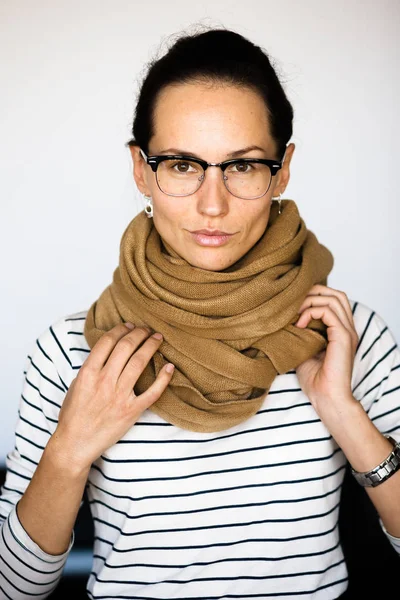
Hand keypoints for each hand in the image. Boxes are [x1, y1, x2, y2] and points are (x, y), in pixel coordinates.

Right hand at [51, 323, 173, 469]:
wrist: (76, 444)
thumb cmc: (74, 415)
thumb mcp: (75, 386)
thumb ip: (90, 368)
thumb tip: (107, 352)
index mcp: (88, 373)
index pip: (107, 342)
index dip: (120, 329)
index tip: (129, 325)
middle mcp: (104, 382)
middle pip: (126, 347)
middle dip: (139, 333)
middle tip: (147, 329)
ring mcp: (119, 396)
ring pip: (139, 363)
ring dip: (151, 347)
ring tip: (157, 339)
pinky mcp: (131, 411)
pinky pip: (152, 392)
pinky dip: (163, 378)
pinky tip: (169, 367)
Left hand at [295, 284, 358, 420]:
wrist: (326, 398)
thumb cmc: (315, 380)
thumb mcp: (303, 349)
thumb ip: (300, 332)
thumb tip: (284, 318)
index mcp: (340, 331)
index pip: (334, 299)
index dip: (314, 295)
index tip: (293, 306)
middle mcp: (347, 328)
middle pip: (336, 294)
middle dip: (314, 292)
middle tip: (294, 303)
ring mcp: (347, 332)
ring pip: (334, 298)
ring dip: (311, 301)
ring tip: (295, 314)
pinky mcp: (343, 337)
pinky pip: (329, 311)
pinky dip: (311, 312)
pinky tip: (299, 325)